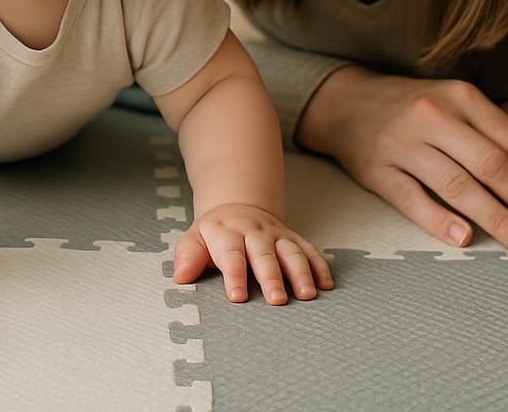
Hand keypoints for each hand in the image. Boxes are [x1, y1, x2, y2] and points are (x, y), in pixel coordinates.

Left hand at [174, 203, 332, 303]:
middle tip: (277, 300)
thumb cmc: (215, 234)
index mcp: (227, 233)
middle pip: (264, 254)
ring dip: (300, 272)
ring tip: (307, 295)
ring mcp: (277, 235)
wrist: (237, 207)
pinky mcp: (294, 239)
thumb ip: (188, 257)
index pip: (230, 254)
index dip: (234, 275)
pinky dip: (320, 266)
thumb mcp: (194, 239)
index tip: (237, 297)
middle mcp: (254, 232)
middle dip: (271, 277)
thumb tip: (181, 277)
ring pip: (291, 251)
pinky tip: (327, 285)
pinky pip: (310, 250)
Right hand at [298, 69, 507, 253]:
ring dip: (494, 217)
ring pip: (455, 184)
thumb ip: (503, 119)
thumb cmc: (411, 106)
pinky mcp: (377, 170)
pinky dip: (438, 219)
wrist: (345, 103)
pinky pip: (411, 198)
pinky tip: (462, 237)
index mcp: (458, 97)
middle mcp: (430, 116)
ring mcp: (401, 144)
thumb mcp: (455, 99)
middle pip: (488, 165)